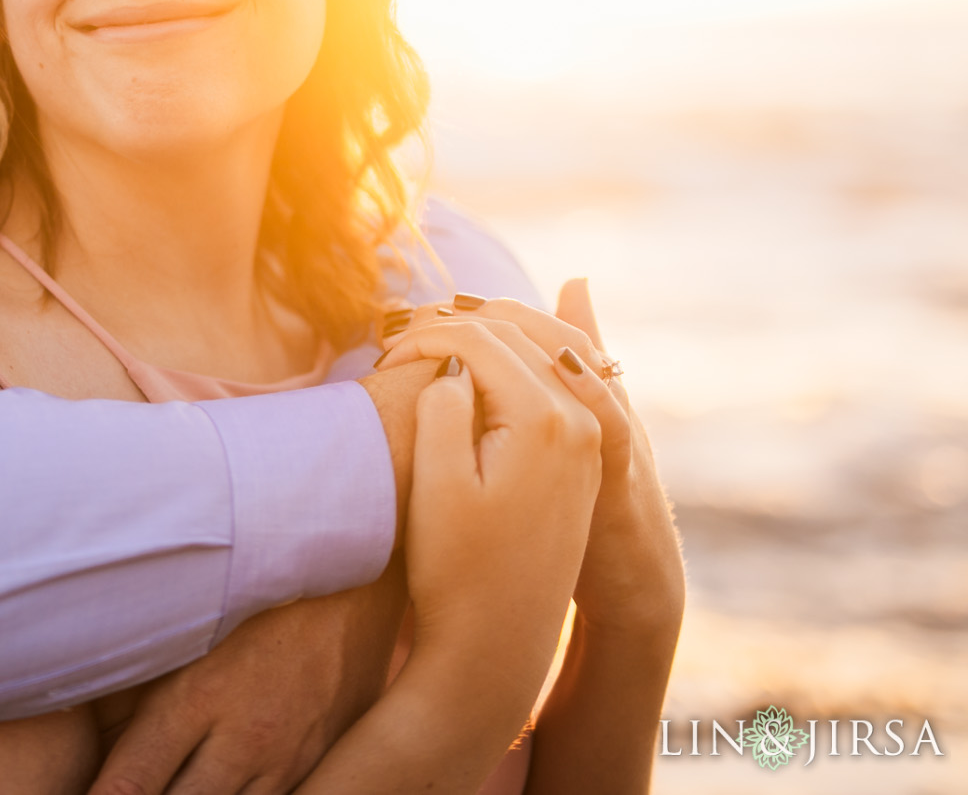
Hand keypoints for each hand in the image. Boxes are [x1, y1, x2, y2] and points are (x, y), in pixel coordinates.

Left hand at [87, 560, 406, 794]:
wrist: (355, 576)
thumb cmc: (254, 587)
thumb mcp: (188, 621)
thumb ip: (133, 669)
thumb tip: (72, 700)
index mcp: (197, 698)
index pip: (132, 782)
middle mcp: (242, 738)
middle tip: (126, 790)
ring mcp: (285, 758)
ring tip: (171, 786)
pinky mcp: (317, 764)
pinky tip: (217, 784)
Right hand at [380, 288, 684, 636]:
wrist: (499, 642)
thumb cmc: (457, 569)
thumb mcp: (436, 484)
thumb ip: (442, 406)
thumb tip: (452, 364)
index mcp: (547, 420)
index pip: (480, 340)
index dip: (423, 338)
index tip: (381, 362)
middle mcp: (582, 420)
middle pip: (515, 335)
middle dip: (451, 328)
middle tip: (395, 348)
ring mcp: (589, 439)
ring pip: (538, 350)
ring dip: (484, 338)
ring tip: (428, 350)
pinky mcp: (582, 457)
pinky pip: (553, 379)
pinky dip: (512, 361)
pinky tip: (474, 369)